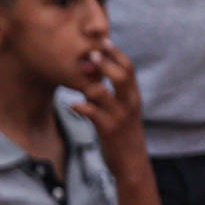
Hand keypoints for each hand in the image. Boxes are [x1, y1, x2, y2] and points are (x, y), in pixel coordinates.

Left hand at [72, 40, 147, 168]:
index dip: (115, 52)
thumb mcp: (125, 109)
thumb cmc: (124, 133)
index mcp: (133, 96)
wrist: (132, 164)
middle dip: (104, 62)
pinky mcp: (108, 130)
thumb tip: (95, 70)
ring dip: (87, 84)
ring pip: (102, 92)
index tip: (102, 40)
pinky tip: (72, 104)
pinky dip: (79, 106)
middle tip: (90, 54)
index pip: (128, 67)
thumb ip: (114, 91)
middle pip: (120, 75)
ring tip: (77, 82)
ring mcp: (119, 117)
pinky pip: (91, 113)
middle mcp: (128, 104)